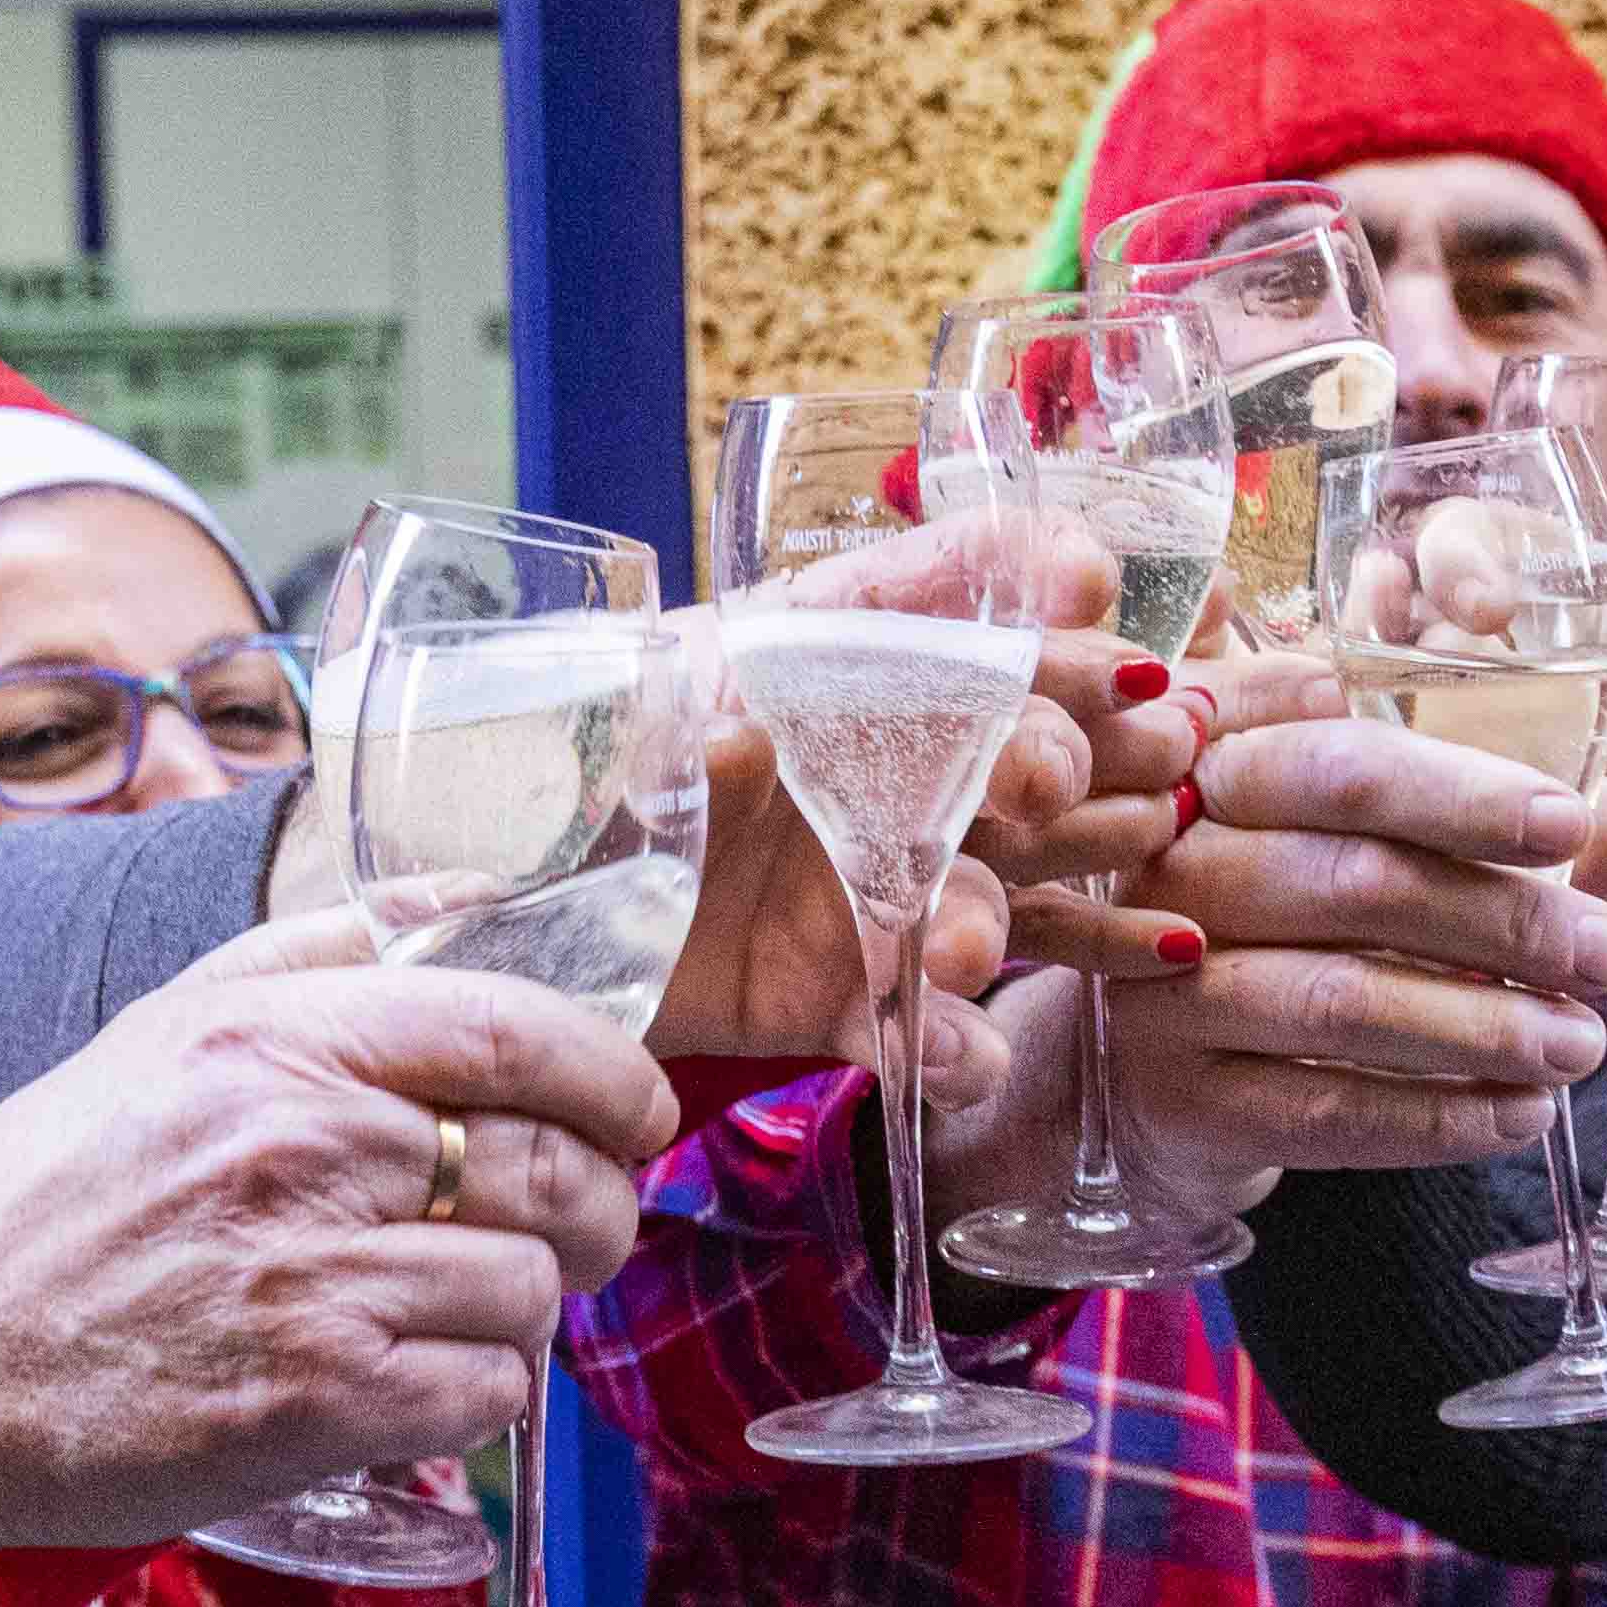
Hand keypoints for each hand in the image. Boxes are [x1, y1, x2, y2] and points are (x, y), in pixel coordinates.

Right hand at [0, 913, 677, 1592]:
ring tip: (453, 1305)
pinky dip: (475, 1392)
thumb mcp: (167, 1026)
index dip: (614, 1076)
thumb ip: (323, 952)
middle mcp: (305, 1150)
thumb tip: (472, 893)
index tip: (634, 1108)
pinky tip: (412, 1378)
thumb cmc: (42, 1192)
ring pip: (533, 1289)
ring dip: (522, 1306)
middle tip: (575, 1224)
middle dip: (599, 1204)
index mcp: (275, 1043)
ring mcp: (315, 1284)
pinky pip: (486, 1393)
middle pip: (557, 1168)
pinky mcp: (314, 1409)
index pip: (517, 1029)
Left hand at [642, 518, 1169, 1080]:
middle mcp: (895, 784)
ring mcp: (872, 897)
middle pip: (1034, 787)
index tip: (1125, 679)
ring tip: (952, 950)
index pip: (1022, 658)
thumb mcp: (735, 635)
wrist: (480, 882)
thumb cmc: (598, 729)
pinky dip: (952, 1050)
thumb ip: (906, 593)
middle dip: (1073, 796)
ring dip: (990, 929)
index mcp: (879, 674)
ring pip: (992, 914)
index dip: (1085, 669)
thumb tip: (1075, 557)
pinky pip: (924, 1034)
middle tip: (1038, 799)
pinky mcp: (834, 1000)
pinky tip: (945, 1050)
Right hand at [926, 696, 1606, 1220]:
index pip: (1345, 767)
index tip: (1573, 826)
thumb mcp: (1383, 858)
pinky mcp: (1180, 1100)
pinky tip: (1519, 1115)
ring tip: (1578, 1044)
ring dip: (1481, 1027)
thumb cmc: (1291, 933)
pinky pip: (1322, 1110)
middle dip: (1504, 921)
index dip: (1462, 795)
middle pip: (1354, 884)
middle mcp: (1174, 872)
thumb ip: (1508, 840)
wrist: (1155, 1069)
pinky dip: (1435, 1117)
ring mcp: (1162, 991)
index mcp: (1222, 776)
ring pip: (1339, 1002)